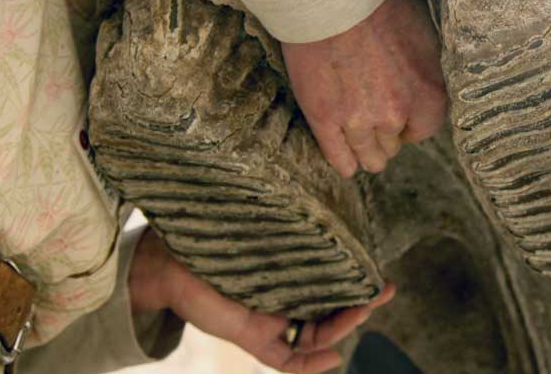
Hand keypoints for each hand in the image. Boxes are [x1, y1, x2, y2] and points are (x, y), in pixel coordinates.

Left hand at [129, 229, 396, 373]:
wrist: (167, 258)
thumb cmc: (212, 233)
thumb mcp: (260, 226)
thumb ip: (288, 223)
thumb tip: (319, 194)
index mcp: (291, 274)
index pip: (333, 283)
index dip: (359, 283)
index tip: (383, 275)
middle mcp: (286, 299)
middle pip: (333, 312)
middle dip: (361, 305)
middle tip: (383, 290)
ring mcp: (272, 321)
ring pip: (317, 336)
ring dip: (342, 328)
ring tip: (361, 310)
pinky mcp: (254, 338)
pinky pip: (288, 360)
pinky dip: (312, 365)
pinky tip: (334, 358)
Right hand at [282, 0, 446, 176]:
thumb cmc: (382, 4)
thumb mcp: (425, 32)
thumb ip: (428, 68)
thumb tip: (428, 80)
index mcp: (428, 95)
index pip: (425, 129)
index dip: (411, 122)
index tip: (402, 114)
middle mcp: (396, 115)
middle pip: (394, 143)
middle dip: (387, 132)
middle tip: (376, 116)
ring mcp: (358, 121)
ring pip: (369, 155)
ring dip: (368, 151)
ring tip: (363, 144)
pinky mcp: (325, 118)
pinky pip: (338, 156)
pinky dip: (345, 161)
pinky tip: (347, 162)